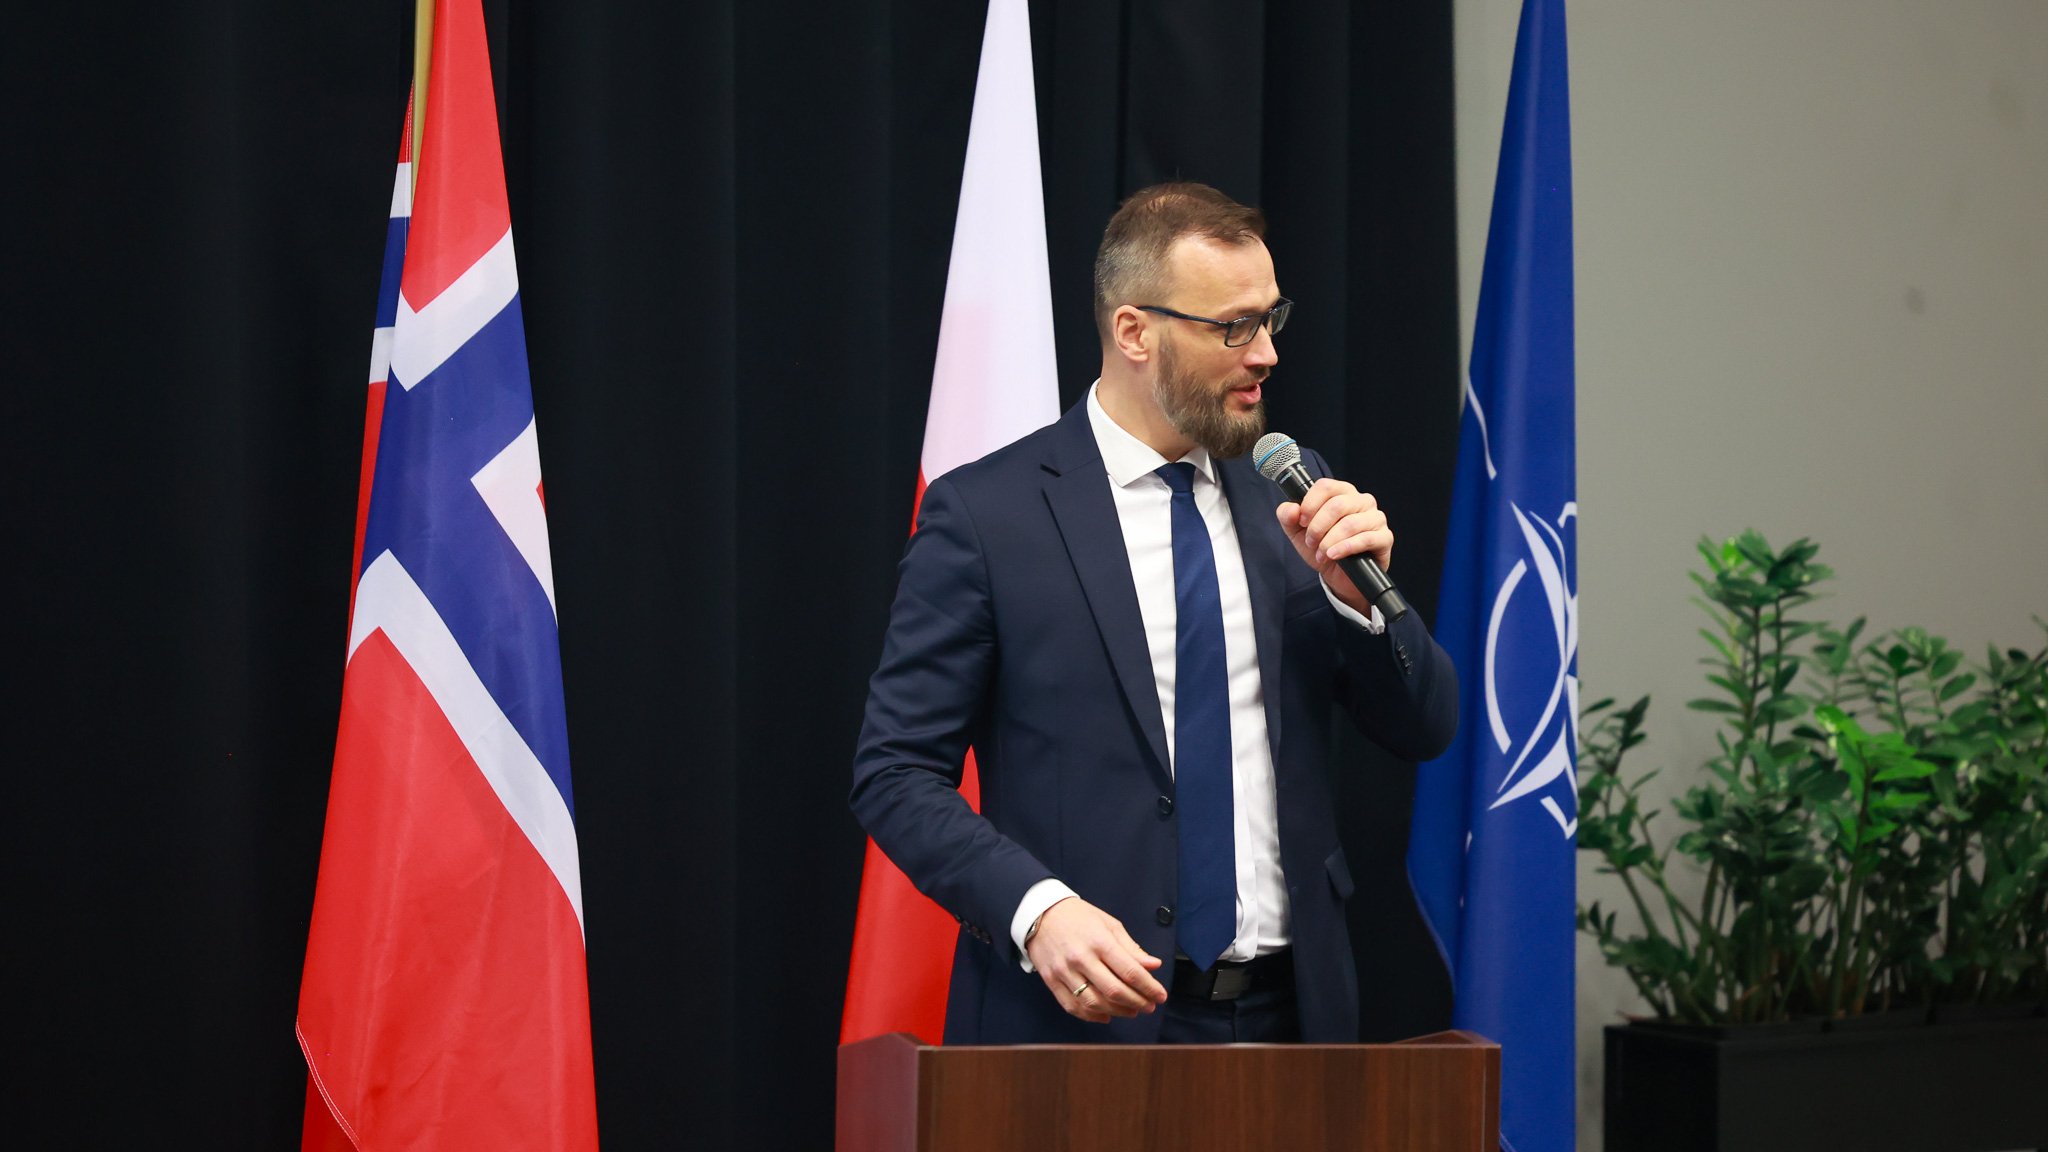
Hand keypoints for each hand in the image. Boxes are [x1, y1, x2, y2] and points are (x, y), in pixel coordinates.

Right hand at [1025, 897, 1167, 1022]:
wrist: (1041, 913)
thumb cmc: (1078, 917)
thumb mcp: (1109, 925)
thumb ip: (1131, 948)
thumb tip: (1153, 965)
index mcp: (1099, 941)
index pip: (1130, 971)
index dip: (1149, 987)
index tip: (1160, 995)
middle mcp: (1081, 958)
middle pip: (1114, 991)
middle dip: (1137, 1002)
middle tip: (1150, 1006)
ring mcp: (1064, 971)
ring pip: (1094, 1003)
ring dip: (1117, 1011)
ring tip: (1131, 1010)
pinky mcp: (1051, 981)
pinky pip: (1072, 1006)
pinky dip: (1091, 1016)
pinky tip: (1105, 1015)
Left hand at [1275, 477, 1392, 616]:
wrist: (1339, 576)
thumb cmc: (1322, 548)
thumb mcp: (1297, 533)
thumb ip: (1288, 517)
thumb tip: (1292, 508)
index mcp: (1342, 493)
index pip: (1326, 486)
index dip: (1310, 504)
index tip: (1302, 521)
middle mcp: (1362, 501)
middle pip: (1337, 505)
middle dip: (1318, 527)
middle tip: (1311, 542)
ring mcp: (1375, 518)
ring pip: (1350, 523)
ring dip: (1329, 541)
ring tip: (1322, 553)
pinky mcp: (1384, 537)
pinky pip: (1366, 539)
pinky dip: (1345, 548)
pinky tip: (1334, 555)